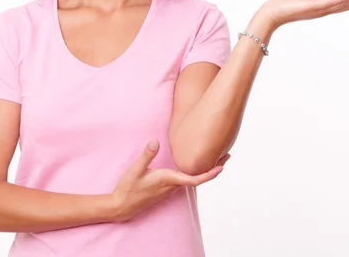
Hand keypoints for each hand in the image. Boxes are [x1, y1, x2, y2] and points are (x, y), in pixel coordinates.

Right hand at [111, 140, 227, 221]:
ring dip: (205, 170)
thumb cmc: (128, 188)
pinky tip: (196, 164)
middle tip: (227, 155)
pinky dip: (195, 172)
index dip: (210, 173)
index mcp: (168, 180)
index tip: (222, 166)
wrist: (121, 206)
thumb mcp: (135, 169)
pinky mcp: (166, 188)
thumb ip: (147, 155)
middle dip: (213, 168)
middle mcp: (172, 185)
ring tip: (216, 156)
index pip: (194, 179)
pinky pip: (185, 180)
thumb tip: (155, 141)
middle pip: (198, 178)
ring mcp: (170, 188)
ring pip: (192, 179)